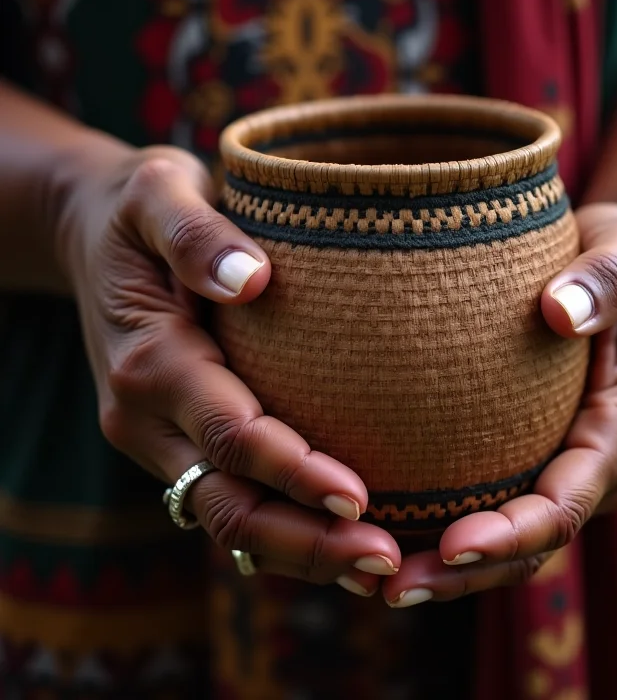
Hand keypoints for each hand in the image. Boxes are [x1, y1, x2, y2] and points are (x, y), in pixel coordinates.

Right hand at [56, 144, 399, 594]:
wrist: (88, 231)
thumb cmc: (137, 207)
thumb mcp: (158, 191)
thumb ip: (196, 233)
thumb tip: (251, 281)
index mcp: (150, 359)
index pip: (232, 435)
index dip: (294, 472)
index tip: (360, 495)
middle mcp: (147, 415)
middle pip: (227, 503)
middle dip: (306, 540)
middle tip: (386, 560)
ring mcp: (156, 435)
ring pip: (224, 519)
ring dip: (298, 551)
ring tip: (377, 567)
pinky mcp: (173, 438)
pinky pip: (224, 499)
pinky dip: (278, 531)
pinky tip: (335, 540)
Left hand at [381, 203, 616, 605]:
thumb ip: (607, 281)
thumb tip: (560, 313)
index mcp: (615, 436)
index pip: (564, 506)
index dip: (511, 535)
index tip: (451, 544)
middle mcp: (587, 469)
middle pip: (528, 547)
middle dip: (464, 575)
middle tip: (391, 585)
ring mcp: (556, 468)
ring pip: (504, 543)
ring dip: (445, 570)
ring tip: (372, 580)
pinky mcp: (526, 454)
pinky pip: (485, 504)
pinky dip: (439, 529)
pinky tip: (377, 523)